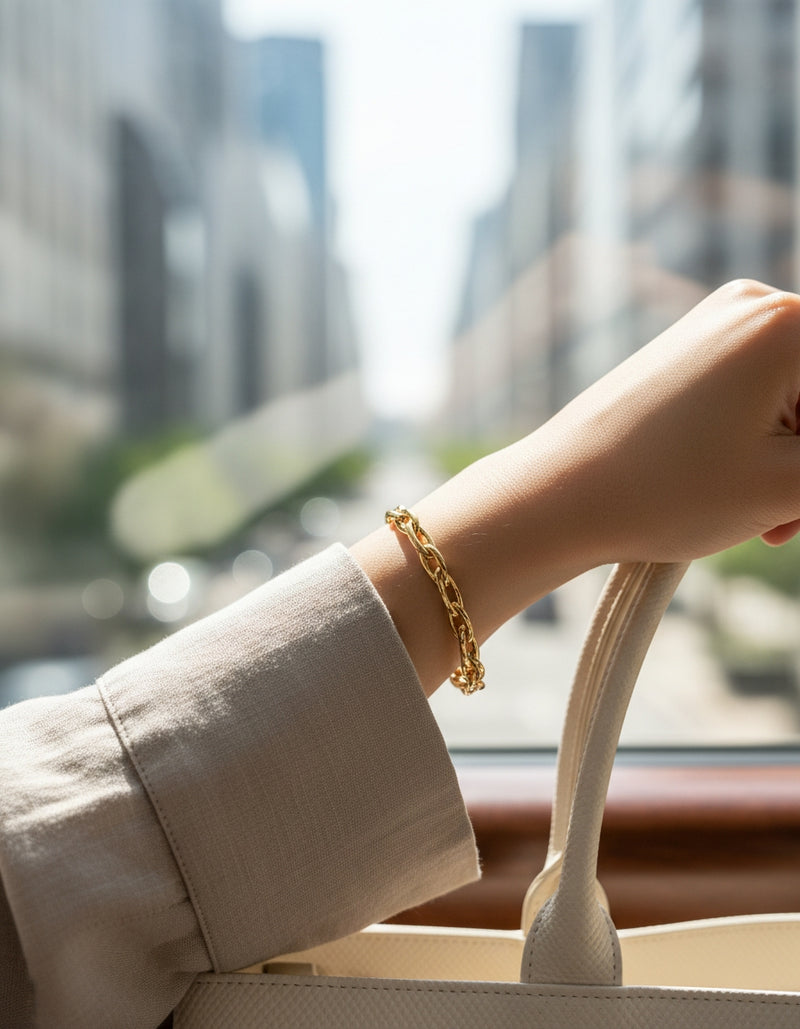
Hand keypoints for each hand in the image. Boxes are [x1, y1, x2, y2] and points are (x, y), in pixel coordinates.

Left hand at [534, 278, 799, 562]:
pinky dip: (768, 443)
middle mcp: (757, 305)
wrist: (555, 497)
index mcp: (792, 323)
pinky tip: (741, 493)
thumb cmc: (663, 493)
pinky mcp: (693, 351)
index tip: (799, 487)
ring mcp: (718, 324)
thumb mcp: (790, 484)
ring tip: (765, 520)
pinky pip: (763, 392)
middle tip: (790, 521)